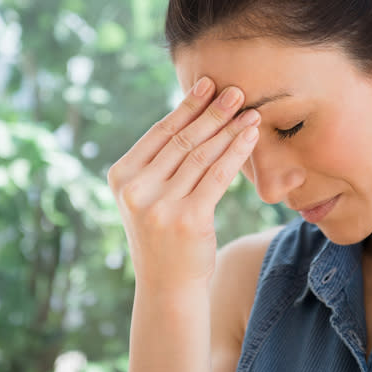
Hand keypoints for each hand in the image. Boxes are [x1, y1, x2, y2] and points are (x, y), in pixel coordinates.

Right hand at [107, 77, 260, 293]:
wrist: (167, 286)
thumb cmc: (162, 236)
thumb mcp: (147, 196)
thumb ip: (158, 162)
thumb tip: (192, 115)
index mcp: (121, 176)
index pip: (159, 133)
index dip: (187, 106)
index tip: (208, 85)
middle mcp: (135, 189)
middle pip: (182, 141)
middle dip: (212, 112)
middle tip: (235, 91)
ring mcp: (159, 205)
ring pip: (201, 156)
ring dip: (229, 129)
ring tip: (248, 110)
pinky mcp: (187, 219)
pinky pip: (217, 176)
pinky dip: (236, 152)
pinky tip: (250, 136)